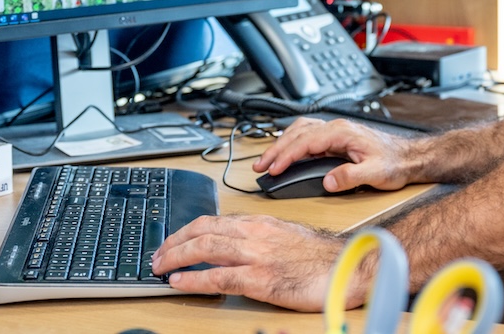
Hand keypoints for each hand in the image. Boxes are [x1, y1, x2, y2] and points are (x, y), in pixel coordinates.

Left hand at [151, 213, 351, 310]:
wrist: (346, 267)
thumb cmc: (320, 257)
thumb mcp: (285, 235)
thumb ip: (259, 237)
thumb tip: (235, 246)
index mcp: (260, 222)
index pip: (213, 220)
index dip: (186, 231)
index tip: (171, 242)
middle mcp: (256, 233)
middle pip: (203, 230)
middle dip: (173, 243)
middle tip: (157, 256)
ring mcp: (257, 255)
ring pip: (206, 248)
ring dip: (176, 257)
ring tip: (159, 268)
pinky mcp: (262, 278)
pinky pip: (219, 277)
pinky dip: (194, 279)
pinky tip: (180, 282)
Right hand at [255, 116, 418, 192]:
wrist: (409, 157)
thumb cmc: (395, 163)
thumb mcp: (375, 174)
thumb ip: (350, 177)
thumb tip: (327, 182)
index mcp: (342, 133)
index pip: (306, 141)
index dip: (287, 155)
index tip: (273, 168)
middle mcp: (337, 128)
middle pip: (298, 133)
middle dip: (276, 150)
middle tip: (260, 167)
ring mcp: (336, 131)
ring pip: (300, 131)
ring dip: (282, 144)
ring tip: (267, 161)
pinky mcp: (336, 138)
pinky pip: (307, 135)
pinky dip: (292, 142)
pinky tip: (286, 152)